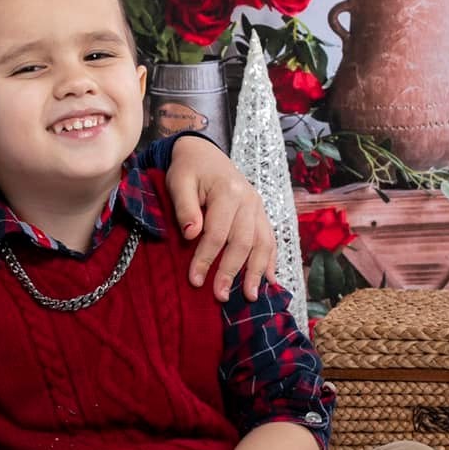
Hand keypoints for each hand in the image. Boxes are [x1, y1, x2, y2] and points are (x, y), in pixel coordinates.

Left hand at [166, 138, 276, 301]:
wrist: (205, 154)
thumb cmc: (188, 170)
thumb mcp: (178, 182)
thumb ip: (185, 207)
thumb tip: (191, 234)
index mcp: (228, 191)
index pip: (218, 233)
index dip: (206, 258)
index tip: (195, 280)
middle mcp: (249, 200)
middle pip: (243, 242)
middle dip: (232, 272)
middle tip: (220, 296)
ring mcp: (258, 208)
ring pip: (262, 243)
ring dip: (256, 272)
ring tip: (249, 296)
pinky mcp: (261, 214)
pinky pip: (270, 239)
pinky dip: (270, 261)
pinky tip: (269, 280)